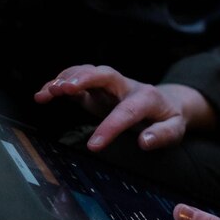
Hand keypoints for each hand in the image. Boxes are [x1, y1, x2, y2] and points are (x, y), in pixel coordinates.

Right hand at [34, 65, 214, 150]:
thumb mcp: (175, 128)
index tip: (93, 146)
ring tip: (48, 91)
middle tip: (65, 89)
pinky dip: (60, 83)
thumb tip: (144, 141)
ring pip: (88, 73)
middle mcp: (126, 86)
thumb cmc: (170, 117)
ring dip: (67, 79)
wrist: (168, 101)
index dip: (110, 126)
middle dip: (85, 79)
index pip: (127, 110)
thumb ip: (162, 135)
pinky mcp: (97, 88)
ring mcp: (110, 85)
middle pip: (105, 75)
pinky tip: (44, 93)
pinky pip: (78, 81)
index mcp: (147, 98)